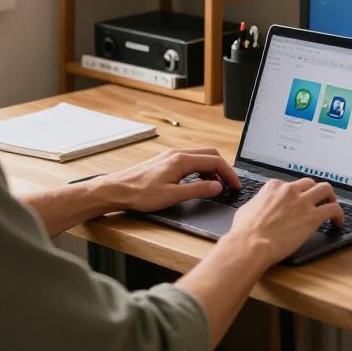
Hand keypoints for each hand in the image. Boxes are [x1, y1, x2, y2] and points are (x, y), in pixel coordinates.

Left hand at [102, 147, 240, 211]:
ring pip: (200, 157)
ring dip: (212, 170)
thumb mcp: (172, 196)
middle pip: (210, 155)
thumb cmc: (139, 194)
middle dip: (223, 169)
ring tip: (217, 186)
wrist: (116, 190)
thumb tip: (218, 186)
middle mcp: (177, 154)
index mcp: (181, 160)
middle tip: (230, 184)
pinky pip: (190, 161)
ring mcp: (170, 156)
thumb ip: (198, 190)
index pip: (215, 161)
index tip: (236, 185)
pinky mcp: (165, 162)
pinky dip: (200, 170)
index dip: (229, 173)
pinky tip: (199, 183)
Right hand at [228, 178, 344, 265]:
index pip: (291, 184)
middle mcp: (290, 190)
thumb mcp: (247, 208)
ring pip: (326, 189)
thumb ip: (258, 203)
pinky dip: (339, 214)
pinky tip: (338, 221)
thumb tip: (259, 206)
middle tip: (318, 202)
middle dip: (315, 192)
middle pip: (310, 183)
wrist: (251, 244)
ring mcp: (302, 202)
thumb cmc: (245, 231)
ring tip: (332, 207)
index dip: (296, 194)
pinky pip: (333, 209)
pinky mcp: (313, 216)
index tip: (298, 202)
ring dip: (330, 197)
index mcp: (274, 187)